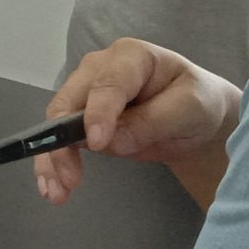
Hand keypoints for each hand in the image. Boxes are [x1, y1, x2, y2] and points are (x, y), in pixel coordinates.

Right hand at [35, 39, 243, 205]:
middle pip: (69, 102)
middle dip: (62, 140)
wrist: (195, 118)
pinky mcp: (81, 119)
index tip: (96, 144)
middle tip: (70, 178)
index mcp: (131, 56)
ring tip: (57, 192)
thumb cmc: (196, 103)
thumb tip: (110, 142)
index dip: (98, 112)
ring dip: (52, 159)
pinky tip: (53, 187)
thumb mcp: (189, 109)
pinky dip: (53, 164)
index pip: (107, 83)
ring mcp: (86, 94)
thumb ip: (152, 121)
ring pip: (56, 124)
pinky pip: (60, 140)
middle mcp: (99, 69)